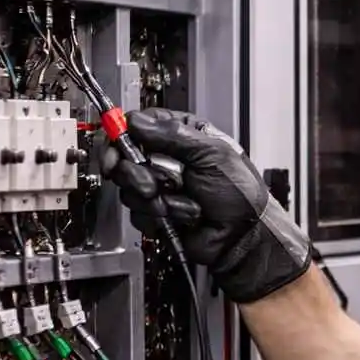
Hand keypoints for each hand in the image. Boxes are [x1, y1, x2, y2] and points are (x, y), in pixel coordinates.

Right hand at [99, 108, 310, 302]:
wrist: (242, 237)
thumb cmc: (240, 194)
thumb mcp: (212, 154)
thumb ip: (174, 134)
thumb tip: (137, 122)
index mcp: (183, 136)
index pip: (139, 125)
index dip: (123, 135)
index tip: (117, 147)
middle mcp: (167, 159)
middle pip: (125, 156)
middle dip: (137, 173)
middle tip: (152, 184)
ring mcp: (160, 186)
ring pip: (129, 187)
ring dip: (157, 198)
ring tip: (183, 201)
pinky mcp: (156, 211)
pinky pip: (138, 212)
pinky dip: (162, 216)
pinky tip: (184, 215)